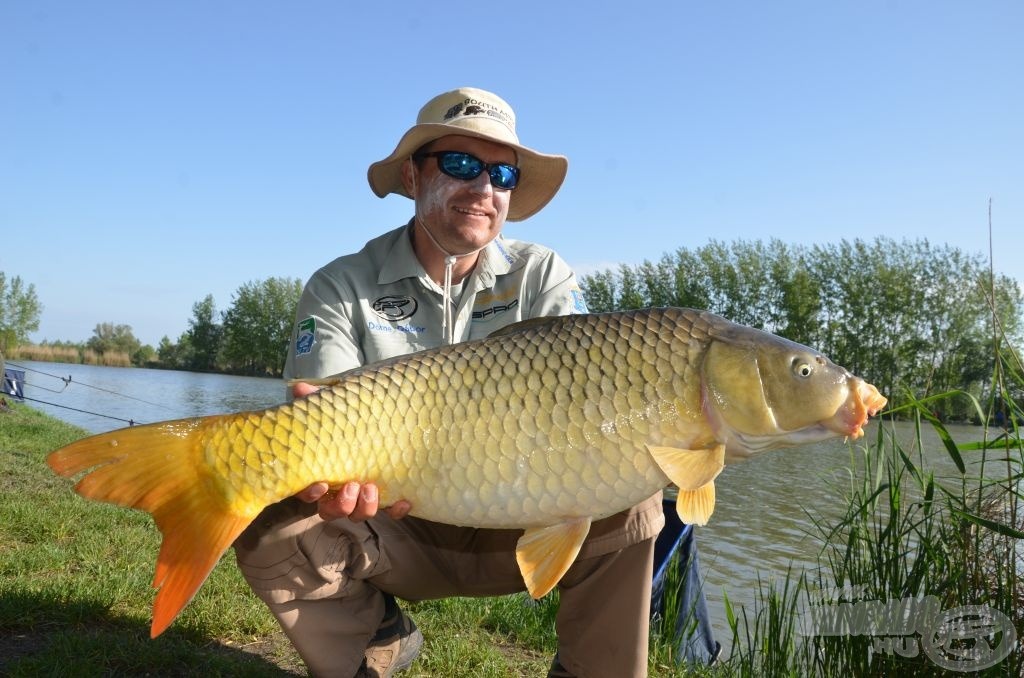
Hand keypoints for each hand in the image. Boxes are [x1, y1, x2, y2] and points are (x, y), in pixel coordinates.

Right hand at [291, 381, 411, 520]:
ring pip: (358, 513)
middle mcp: (338, 490)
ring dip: (364, 507)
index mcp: (320, 472)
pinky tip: (404, 500)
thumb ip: (316, 401)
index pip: (308, 491)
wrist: (379, 421)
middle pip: (331, 511)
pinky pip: (389, 511)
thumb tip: (299, 389)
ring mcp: (362, 495)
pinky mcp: (385, 496)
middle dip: (341, 504)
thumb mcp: (332, 409)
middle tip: (352, 486)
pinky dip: (395, 510)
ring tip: (371, 488)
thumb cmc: (347, 419)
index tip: (320, 484)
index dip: (310, 493)